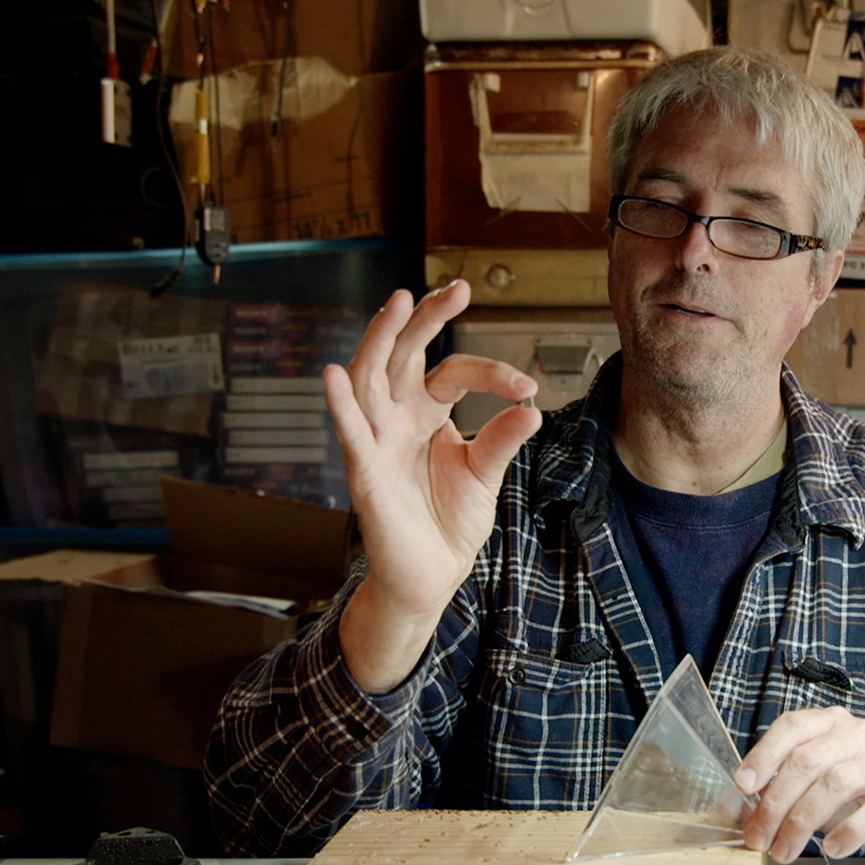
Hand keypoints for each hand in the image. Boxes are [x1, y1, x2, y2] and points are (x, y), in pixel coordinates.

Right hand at [326, 280, 540, 691]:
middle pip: (403, 354)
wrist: (431, 576)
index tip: (528, 387)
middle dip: (425, 319)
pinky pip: (349, 433)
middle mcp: (397, 417)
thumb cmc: (450, 522)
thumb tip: (531, 408)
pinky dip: (338, 404)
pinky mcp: (364, 472)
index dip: (490, 372)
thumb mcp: (485, 475)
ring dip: (380, 339)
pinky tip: (333, 374)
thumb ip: (501, 439)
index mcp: (426, 412)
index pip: (453, 371)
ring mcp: (377, 441)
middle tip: (456, 289)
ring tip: (397, 303)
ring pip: (369, 379)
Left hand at [734, 707, 864, 864]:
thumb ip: (778, 793)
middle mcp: (859, 735)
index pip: (792, 727)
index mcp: (832, 725)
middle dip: (775, 804)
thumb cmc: (862, 801)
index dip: (764, 755)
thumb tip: (733, 808)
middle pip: (807, 761)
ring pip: (835, 783)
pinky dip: (848, 831)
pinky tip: (832, 849)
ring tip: (785, 852)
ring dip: (802, 823)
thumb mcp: (815, 792)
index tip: (743, 787)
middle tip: (758, 840)